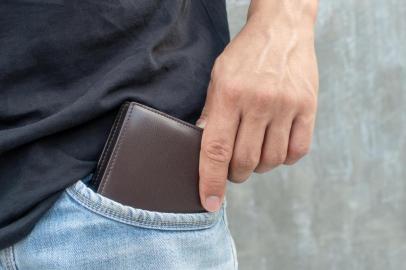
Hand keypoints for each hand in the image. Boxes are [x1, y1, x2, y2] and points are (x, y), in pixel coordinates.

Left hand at [196, 8, 318, 211]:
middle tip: (233, 168)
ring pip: (271, 160)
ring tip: (254, 153)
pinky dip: (284, 158)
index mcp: (229, 95)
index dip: (211, 181)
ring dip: (259, 167)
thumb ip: (211, 114)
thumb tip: (204, 150)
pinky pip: (297, 151)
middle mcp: (258, 102)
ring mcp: (286, 105)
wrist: (282, 29)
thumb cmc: (245, 56)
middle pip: (245, 161)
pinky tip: (275, 146)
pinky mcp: (308, 107)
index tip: (210, 203)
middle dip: (235, 174)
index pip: (215, 150)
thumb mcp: (218, 78)